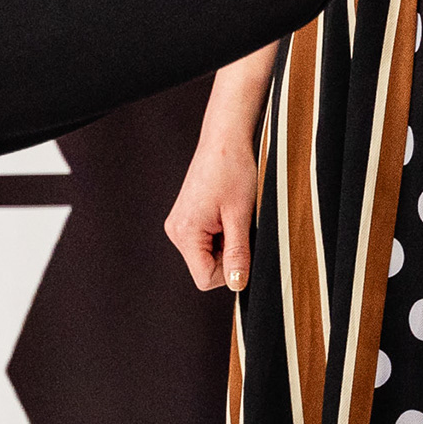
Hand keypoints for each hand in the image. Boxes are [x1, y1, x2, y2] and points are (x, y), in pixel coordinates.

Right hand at [162, 128, 258, 292]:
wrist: (225, 138)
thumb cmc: (233, 170)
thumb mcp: (241, 216)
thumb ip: (238, 253)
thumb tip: (237, 285)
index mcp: (185, 233)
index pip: (206, 279)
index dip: (231, 272)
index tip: (246, 248)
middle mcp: (176, 231)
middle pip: (206, 268)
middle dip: (230, 255)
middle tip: (242, 225)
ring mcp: (180, 224)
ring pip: (208, 255)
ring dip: (228, 243)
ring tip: (235, 215)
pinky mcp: (188, 218)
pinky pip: (207, 241)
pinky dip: (223, 234)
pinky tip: (229, 212)